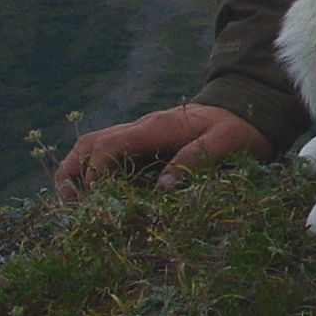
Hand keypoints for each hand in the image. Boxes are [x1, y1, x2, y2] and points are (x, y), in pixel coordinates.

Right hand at [53, 104, 273, 198]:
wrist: (245, 110)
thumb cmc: (237, 127)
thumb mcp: (226, 142)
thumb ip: (195, 160)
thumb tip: (163, 186)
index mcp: (156, 127)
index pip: (108, 145)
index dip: (95, 172)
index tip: (96, 199)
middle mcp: (140, 128)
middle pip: (89, 144)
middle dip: (72, 172)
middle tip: (70, 205)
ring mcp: (139, 136)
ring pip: (93, 147)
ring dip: (77, 173)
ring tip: (73, 205)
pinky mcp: (143, 146)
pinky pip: (108, 156)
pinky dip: (93, 174)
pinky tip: (95, 199)